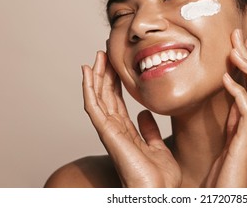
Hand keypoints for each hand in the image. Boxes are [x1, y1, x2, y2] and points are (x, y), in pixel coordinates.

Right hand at [82, 51, 181, 186]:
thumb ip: (150, 130)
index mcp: (126, 132)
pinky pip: (94, 107)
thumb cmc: (159, 176)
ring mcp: (109, 131)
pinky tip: (88, 72)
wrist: (159, 192)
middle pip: (106, 96)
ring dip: (96, 76)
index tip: (116, 65)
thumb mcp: (157, 146)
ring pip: (98, 97)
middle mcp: (114, 130)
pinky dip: (89, 88)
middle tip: (104, 53)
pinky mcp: (107, 133)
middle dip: (105, 74)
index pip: (117, 102)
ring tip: (97, 57)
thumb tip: (145, 114)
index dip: (115, 83)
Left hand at [205, 29, 246, 186]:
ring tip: (236, 50)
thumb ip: (227, 126)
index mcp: (246, 125)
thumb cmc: (224, 179)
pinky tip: (226, 81)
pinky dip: (239, 95)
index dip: (246, 64)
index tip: (238, 43)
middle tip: (239, 34)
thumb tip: (223, 110)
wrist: (228, 201)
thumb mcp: (226, 145)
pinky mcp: (246, 145)